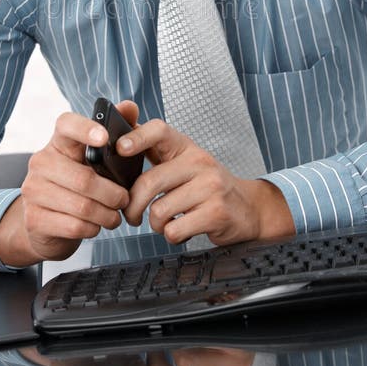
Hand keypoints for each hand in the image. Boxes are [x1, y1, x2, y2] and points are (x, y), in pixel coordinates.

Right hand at [0, 102, 137, 266]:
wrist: (46, 224)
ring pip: (83, 206)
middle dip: (113, 194)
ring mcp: (33, 190)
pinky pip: (74, 226)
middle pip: (84, 179)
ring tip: (114, 215)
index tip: (105, 137)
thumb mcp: (95, 159)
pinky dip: (93, 228)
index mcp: (59, 143)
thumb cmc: (78, 185)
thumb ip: (115, 131)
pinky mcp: (34, 219)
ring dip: (107, 214)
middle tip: (124, 200)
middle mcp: (41, 162)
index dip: (85, 129)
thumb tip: (130, 106)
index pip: (66, 125)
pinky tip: (96, 225)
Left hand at [119, 120, 294, 245]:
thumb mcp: (183, 162)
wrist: (247, 207)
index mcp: (186, 147)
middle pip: (150, 181)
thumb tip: (119, 142)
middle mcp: (199, 162)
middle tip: (131, 215)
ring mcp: (210, 187)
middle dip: (132, 206)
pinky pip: (174, 230)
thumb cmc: (206, 186)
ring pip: (159, 211)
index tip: (120, 148)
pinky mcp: (216, 213)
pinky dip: (172, 235)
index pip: (159, 130)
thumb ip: (154, 152)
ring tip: (165, 223)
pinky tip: (182, 229)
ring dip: (155, 225)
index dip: (137, 137)